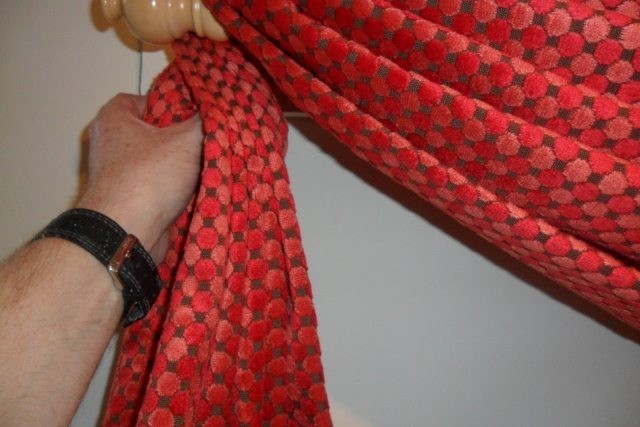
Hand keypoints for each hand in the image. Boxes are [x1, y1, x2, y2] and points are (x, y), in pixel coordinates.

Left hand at [77, 93, 202, 261]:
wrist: (128, 233)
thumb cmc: (149, 178)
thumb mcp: (186, 140)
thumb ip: (206, 120)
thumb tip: (222, 109)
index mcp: (112, 120)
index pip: (138, 98)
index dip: (166, 101)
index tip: (191, 110)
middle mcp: (109, 145)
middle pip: (150, 131)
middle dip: (178, 135)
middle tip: (205, 136)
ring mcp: (116, 176)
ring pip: (156, 162)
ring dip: (180, 164)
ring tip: (209, 162)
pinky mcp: (127, 202)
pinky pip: (156, 187)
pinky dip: (174, 188)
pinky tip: (199, 188)